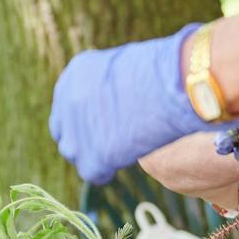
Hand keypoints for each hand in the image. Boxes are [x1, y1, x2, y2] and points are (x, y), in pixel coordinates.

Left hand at [50, 23, 220, 185]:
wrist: (174, 87)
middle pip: (64, 129)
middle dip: (81, 137)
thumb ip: (107, 83)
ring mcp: (77, 131)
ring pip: (73, 152)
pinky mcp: (92, 157)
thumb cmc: (162, 72)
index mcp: (75, 74)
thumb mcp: (123, 65)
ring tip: (114, 153)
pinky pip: (91, 172)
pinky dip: (104, 171)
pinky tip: (117, 166)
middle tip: (104, 141)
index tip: (100, 122)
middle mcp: (68, 101)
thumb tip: (111, 99)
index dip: (84, 115)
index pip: (67, 102)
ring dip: (90, 154)